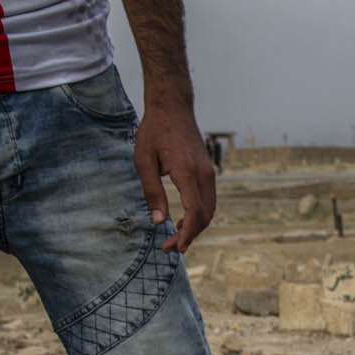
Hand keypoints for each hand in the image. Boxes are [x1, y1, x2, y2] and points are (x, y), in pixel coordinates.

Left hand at [135, 96, 216, 251]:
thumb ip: (152, 192)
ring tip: (177, 237)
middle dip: (189, 236)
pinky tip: (185, 221)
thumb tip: (159, 221)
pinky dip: (199, 216)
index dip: (187, 234)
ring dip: (195, 228)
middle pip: (205, 216)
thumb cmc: (154, 131)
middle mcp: (203, 175)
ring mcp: (209, 173)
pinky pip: (209, 201)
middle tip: (170, 247)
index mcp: (187, 172)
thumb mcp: (144, 161)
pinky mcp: (208, 172)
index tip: (175, 247)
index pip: (194, 212)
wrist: (173, 107)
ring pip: (210, 210)